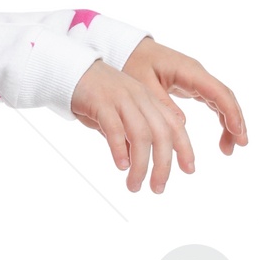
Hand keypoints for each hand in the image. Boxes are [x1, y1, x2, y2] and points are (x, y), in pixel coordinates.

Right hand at [67, 59, 195, 192]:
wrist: (70, 70)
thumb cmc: (94, 97)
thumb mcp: (119, 116)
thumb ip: (128, 135)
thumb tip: (133, 162)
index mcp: (148, 100)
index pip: (174, 125)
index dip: (185, 148)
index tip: (189, 171)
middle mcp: (140, 98)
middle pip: (161, 134)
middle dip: (163, 165)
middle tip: (158, 189)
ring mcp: (122, 99)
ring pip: (141, 135)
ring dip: (141, 165)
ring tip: (134, 185)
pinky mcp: (101, 102)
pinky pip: (115, 128)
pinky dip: (120, 149)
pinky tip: (121, 166)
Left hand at [123, 38, 247, 156]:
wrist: (130, 50)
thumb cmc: (135, 64)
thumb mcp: (143, 83)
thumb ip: (162, 102)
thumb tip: (181, 124)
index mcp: (189, 71)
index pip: (218, 92)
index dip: (230, 112)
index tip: (237, 132)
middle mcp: (198, 75)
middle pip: (225, 98)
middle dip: (236, 120)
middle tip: (241, 145)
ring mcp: (198, 81)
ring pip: (222, 102)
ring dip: (229, 124)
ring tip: (229, 150)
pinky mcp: (194, 87)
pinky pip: (214, 104)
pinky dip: (221, 120)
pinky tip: (223, 138)